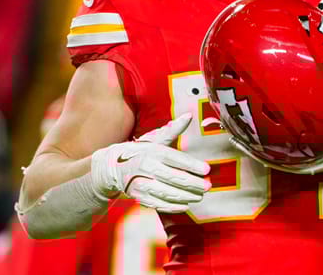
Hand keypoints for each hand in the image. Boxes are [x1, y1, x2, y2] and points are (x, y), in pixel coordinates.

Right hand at [90, 113, 210, 212]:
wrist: (114, 167)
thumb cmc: (140, 151)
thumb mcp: (155, 139)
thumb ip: (173, 130)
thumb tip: (189, 116)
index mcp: (153, 151)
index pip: (176, 158)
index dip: (193, 165)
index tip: (207, 170)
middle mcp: (146, 167)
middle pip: (174, 178)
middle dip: (194, 184)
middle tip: (208, 186)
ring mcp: (141, 183)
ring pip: (168, 193)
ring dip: (186, 196)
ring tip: (199, 196)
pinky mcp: (139, 196)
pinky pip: (158, 204)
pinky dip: (173, 206)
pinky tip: (185, 205)